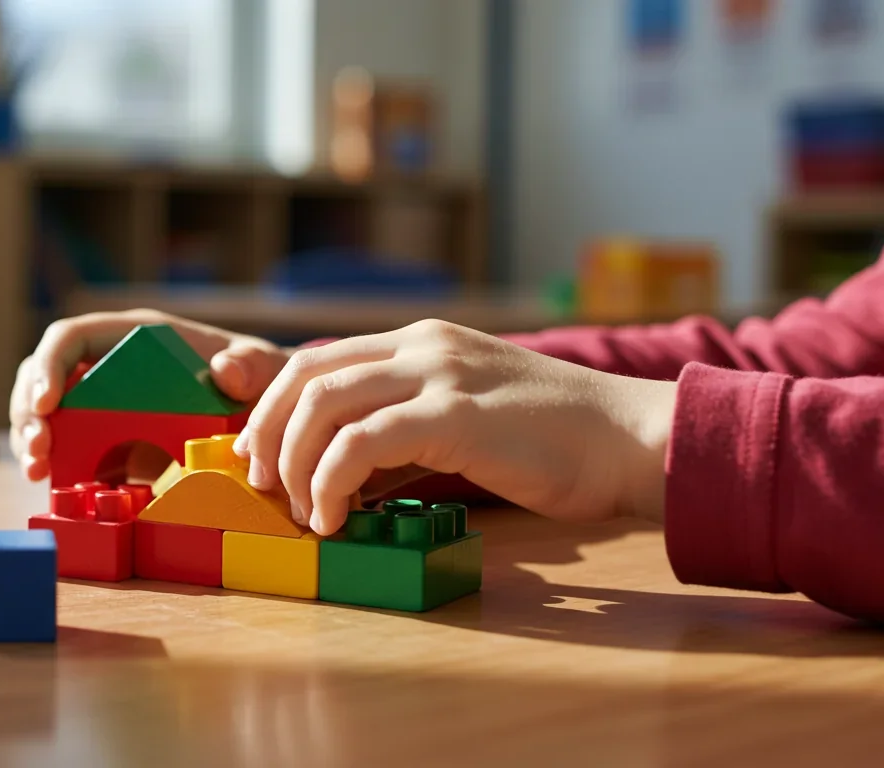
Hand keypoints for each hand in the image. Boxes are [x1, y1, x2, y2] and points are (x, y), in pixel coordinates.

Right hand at [10, 310, 289, 480]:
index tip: (47, 403)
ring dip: (32, 440)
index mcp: (132, 337)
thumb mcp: (263, 369)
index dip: (49, 365)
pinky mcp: (104, 438)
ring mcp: (100, 402)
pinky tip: (51, 486)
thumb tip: (224, 369)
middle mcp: (107, 364)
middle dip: (29, 411)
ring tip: (37, 472)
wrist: (263, 415)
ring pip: (44, 413)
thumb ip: (250, 365)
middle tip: (37, 451)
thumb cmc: (258, 380)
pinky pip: (66, 447)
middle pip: (43, 376)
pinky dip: (53, 466)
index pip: (71, 338)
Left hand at [232, 320, 677, 534]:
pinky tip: (337, 518)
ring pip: (324, 404)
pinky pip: (362, 442)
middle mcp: (422, 345)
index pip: (319, 359)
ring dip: (294, 462)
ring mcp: (438, 373)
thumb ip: (405, 431)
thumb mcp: (465, 420)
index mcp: (421, 341)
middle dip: (268, 431)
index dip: (271, 403)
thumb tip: (344, 471)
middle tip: (261, 485)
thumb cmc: (555, 441)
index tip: (254, 452)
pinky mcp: (454, 413)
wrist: (629, 438)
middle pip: (307, 375)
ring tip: (301, 510)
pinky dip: (332, 480)